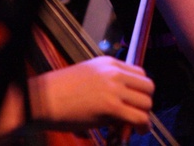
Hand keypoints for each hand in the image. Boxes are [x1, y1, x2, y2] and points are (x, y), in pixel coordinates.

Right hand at [28, 57, 154, 133]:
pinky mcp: (111, 107)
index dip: (141, 90)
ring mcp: (114, 88)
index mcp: (108, 63)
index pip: (140, 73)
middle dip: (145, 102)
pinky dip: (142, 126)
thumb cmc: (60, 91)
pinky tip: (136, 131)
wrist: (44, 98)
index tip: (136, 101)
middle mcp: (114, 72)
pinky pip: (139, 117)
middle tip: (138, 114)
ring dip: (144, 116)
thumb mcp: (87, 76)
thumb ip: (107, 84)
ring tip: (135, 125)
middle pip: (148, 86)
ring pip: (146, 102)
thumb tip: (120, 102)